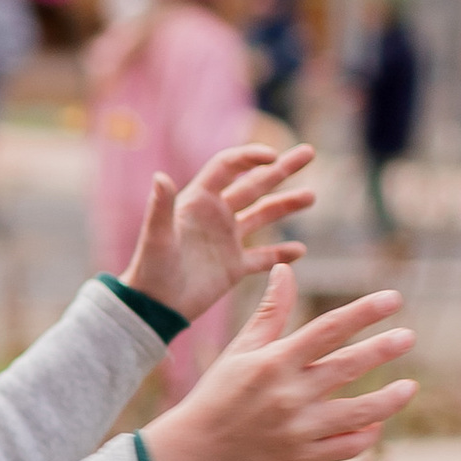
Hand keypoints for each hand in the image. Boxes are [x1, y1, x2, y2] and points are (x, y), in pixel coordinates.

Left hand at [125, 143, 317, 321]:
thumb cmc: (149, 269)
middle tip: (309, 152)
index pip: (228, 166)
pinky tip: (300, 250)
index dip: (250, 157)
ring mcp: (227, 240)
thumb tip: (159, 176)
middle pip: (254, 184)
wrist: (153, 308)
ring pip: (263, 215)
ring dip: (286, 204)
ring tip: (311, 195)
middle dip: (282, 168)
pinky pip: (264, 257)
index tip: (274, 155)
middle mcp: (216, 215)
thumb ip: (160, 207)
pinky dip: (281, 254)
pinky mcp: (234, 266)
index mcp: (198, 200)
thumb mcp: (155, 237)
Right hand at [144, 268, 414, 460]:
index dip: (364, 312)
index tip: (393, 299)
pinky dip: (366, 435)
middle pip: (348, 366)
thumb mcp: (240, 350)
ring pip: (358, 413)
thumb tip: (287, 269)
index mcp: (273, 362)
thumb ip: (270, 312)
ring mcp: (297, 429)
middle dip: (383, 349)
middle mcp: (288, 394)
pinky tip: (376, 422)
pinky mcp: (301, 458)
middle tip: (408, 337)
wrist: (195, 450)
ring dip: (389, 399)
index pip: (328, 329)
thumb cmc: (217, 393)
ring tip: (410, 387)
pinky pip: (346, 446)